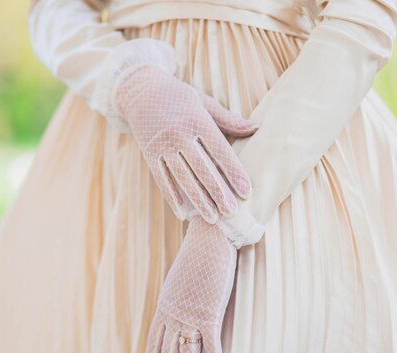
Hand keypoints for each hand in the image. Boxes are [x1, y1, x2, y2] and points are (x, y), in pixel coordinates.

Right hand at [115, 65, 257, 222]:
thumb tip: (256, 128)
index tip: (246, 192)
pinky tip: (184, 214)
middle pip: (202, 169)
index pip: (220, 150)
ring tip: (213, 218)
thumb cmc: (180, 98)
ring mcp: (162, 145)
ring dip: (198, 201)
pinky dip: (172, 198)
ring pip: (183, 178)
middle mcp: (178, 133)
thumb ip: (228, 120)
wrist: (140, 91)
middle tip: (232, 213)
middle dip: (218, 193)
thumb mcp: (204, 103)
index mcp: (197, 119)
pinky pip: (162, 179)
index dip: (234, 172)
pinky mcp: (149, 154)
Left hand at [142, 216, 236, 352]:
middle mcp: (173, 315)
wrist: (208, 238)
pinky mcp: (209, 313)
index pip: (154, 344)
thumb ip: (177, 296)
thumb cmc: (197, 255)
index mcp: (165, 307)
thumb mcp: (179, 279)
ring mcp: (190, 316)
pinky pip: (211, 345)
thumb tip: (177, 305)